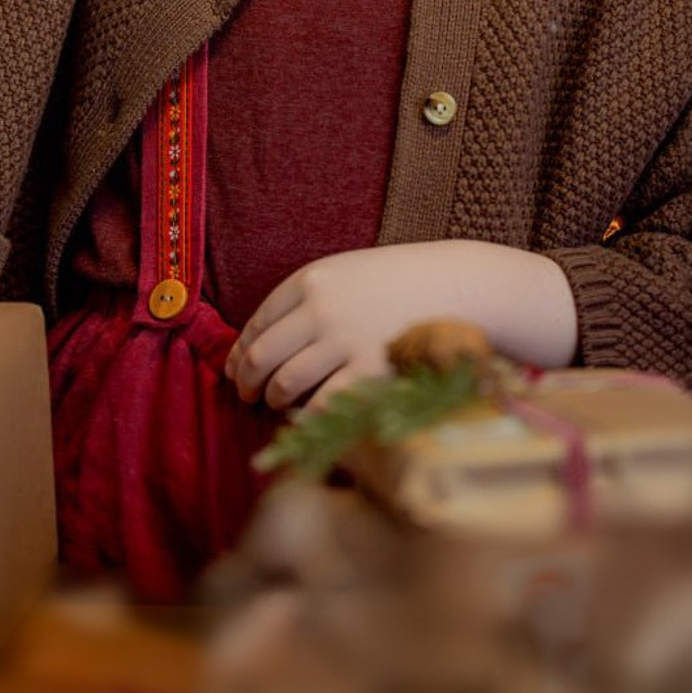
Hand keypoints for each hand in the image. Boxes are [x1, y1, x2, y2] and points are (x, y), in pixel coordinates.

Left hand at [226, 245, 453, 414]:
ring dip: (273, 400)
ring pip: (285, 383)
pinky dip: (305, 418)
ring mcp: (345, 343)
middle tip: (246, 395)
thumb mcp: (344, 273)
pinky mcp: (370, 374)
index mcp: (311, 280)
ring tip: (276, 405)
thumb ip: (305, 301)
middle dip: (246, 382)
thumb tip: (257, 344)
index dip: (239, 352)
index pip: (257, 322)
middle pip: (261, 356)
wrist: (456, 287)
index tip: (235, 370)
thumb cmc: (396, 283)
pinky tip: (306, 418)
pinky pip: (320, 406)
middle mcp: (322, 310)